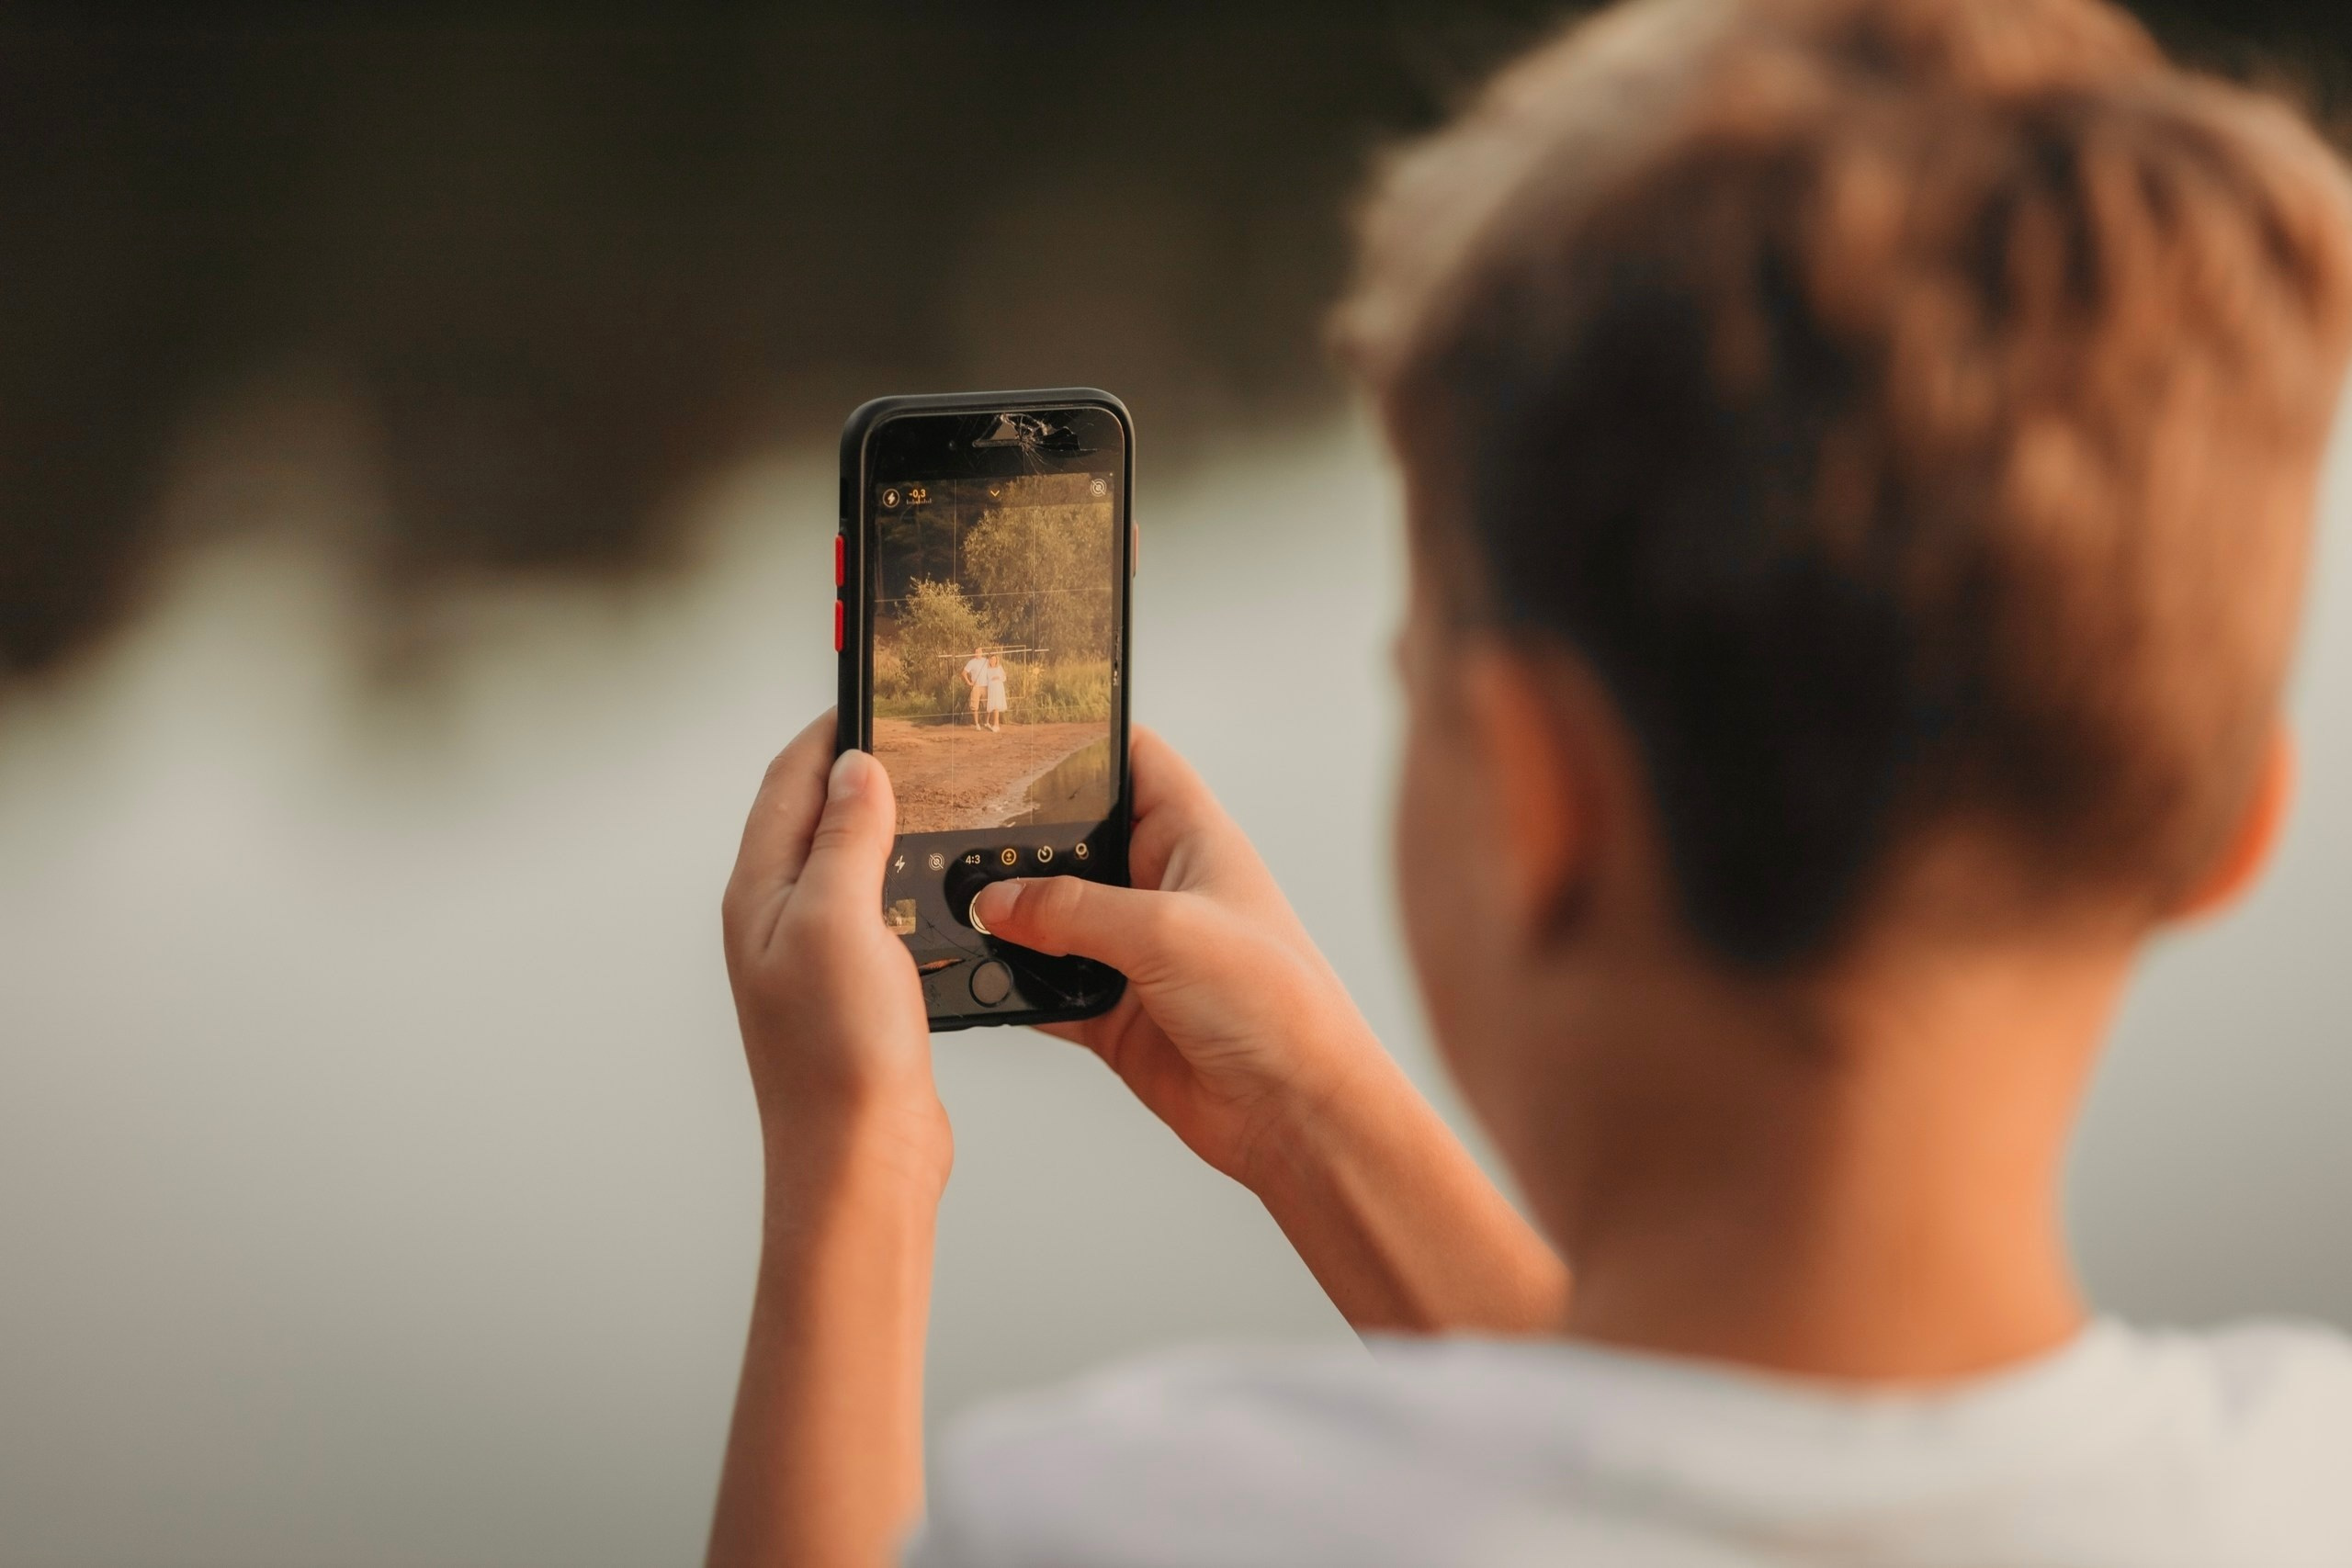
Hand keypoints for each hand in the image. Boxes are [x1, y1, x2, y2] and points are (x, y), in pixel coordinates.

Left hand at [710, 711, 946, 1567]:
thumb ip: (844, 835)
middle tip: (927, 735)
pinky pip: (884, 917)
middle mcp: (779, 922)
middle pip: (818, 817)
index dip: (832, 729)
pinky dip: (914, 886)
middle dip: (867, 770)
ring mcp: (818, 962)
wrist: (859, 1165)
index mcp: (758, 893)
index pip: (787, 780)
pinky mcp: (859, 998)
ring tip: (948, 796)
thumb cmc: (836, 1056)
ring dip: (895, 828)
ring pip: (855, 867)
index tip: (880, 692)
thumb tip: (856, 765)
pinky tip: (954, 886)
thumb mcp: (836, 919)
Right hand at [972, 727, 1567, 1333]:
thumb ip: (1074, 909)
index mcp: (1193, 839)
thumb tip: (999, 902)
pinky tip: (980, 980)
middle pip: (1075, 842)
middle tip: (956, 833)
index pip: (1135, 760)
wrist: (1299, 1114)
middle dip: (1021, 841)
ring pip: (1051, 920)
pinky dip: (1014, 986)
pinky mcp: (1115, 1015)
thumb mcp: (1166, 931)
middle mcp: (1160, 889)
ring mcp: (1135, 953)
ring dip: (1009, 921)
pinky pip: (1047, 989)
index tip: (1020, 730)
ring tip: (953, 910)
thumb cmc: (1278, 1005)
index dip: (1086, 740)